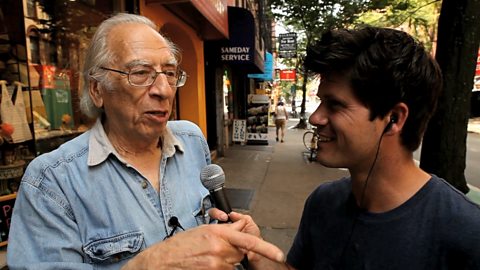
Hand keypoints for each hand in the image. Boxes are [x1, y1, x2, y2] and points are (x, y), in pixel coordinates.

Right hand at [122, 219, 283, 269]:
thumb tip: (239, 230)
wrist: (161, 261)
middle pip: (240, 254)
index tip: (278, 254)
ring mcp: (216, 265)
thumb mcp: (202, 231)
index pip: (248, 240)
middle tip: (215, 251)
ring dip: (225, 263)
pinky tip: (205, 265)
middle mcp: (219, 249)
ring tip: (206, 258)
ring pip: (232, 265)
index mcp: (218, 233)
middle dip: (233, 252)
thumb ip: (223, 231)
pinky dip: (219, 269)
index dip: (266, 248)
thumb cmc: (178, 246)